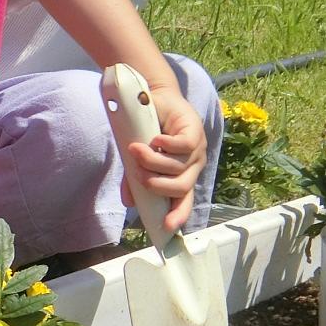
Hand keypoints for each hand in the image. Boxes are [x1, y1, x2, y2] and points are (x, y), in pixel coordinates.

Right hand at [117, 84, 207, 234]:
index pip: (184, 201)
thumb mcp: (137, 157)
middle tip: (139, 175)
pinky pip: (181, 146)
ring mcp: (196, 150)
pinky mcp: (194, 132)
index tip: (166, 227)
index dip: (177, 215)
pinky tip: (154, 138)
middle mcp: (192, 166)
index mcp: (181, 176)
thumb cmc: (146, 130)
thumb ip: (134, 178)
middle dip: (157, 185)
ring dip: (152, 161)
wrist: (154, 98)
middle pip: (180, 187)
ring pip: (177, 167)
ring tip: (135, 150)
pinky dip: (165, 145)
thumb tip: (129, 201)